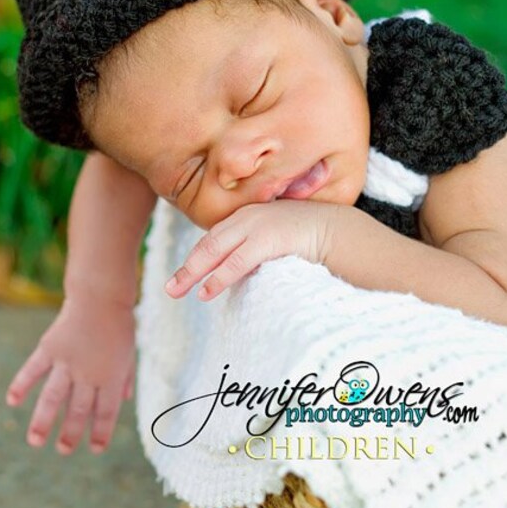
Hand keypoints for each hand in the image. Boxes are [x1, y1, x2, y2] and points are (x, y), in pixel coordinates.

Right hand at [5, 290, 134, 454]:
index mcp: (111, 377)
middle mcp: (89, 373)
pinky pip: (33, 369)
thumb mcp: (129, 352)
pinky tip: (12, 401)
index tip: (95, 449)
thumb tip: (124, 400)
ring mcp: (67, 361)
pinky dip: (21, 384)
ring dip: (43, 421)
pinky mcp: (50, 348)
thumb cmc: (118, 324)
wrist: (102, 295)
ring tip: (35, 442)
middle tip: (63, 450)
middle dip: (71, 434)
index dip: (101, 432)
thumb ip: (125, 377)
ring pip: (53, 397)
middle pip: (78, 410)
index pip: (106, 413)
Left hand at [165, 199, 336, 301]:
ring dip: (194, 273)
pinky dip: (218, 277)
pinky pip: (236, 262)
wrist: (336, 229)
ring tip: (178, 291)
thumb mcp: (277, 237)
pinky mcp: (266, 239)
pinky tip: (206, 291)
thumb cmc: (309, 236)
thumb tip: (241, 271)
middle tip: (170, 288)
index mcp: (248, 216)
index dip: (198, 257)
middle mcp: (247, 218)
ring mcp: (256, 227)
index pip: (215, 238)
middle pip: (208, 244)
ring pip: (215, 251)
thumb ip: (257, 248)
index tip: (186, 273)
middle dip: (188, 268)